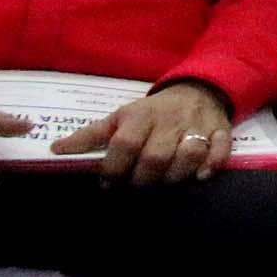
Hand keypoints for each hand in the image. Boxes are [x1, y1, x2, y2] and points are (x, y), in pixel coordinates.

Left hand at [51, 81, 232, 185]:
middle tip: (137, 186)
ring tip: (164, 182)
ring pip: (188, 154)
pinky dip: (213, 163)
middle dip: (144, 178)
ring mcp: (196, 126)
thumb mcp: (120, 116)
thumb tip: (56, 150)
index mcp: (140, 115)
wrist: (195, 90)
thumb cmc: (152, 111)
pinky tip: (201, 175)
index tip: (108, 183)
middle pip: (156, 156)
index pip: (124, 143)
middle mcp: (168, 120)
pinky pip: (220, 149)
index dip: (114, 167)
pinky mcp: (220, 130)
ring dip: (175, 174)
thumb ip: (91, 135)